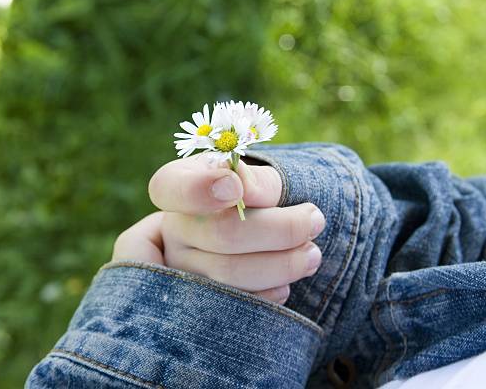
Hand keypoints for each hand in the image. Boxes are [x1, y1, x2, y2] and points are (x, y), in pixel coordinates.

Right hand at [113, 153, 325, 303]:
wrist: (257, 236)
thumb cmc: (257, 200)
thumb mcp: (257, 180)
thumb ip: (256, 180)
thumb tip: (243, 188)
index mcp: (178, 188)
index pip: (171, 187)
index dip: (199, 189)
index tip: (234, 188)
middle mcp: (173, 231)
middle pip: (221, 233)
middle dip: (280, 229)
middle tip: (314, 221)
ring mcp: (181, 272)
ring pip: (231, 275)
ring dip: (283, 265)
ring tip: (312, 254)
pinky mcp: (201, 306)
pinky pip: (238, 306)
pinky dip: (271, 294)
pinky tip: (284, 281)